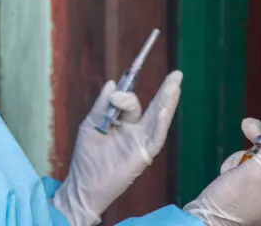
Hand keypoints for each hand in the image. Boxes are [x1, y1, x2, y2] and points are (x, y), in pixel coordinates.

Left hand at [52, 71, 182, 225]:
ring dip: (168, 102)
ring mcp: (141, 142)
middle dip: (166, 90)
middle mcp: (135, 131)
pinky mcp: (143, 155)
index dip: (125, 95)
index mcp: (123, 124)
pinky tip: (164, 109)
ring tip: (175, 85)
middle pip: (154, 107)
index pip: (131, 103)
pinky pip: (156, 137)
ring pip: (159, 119)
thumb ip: (102, 105)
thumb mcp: (90, 124)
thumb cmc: (86, 158)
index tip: (113, 96)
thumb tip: (112, 83)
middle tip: (177, 74)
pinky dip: (160, 123)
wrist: (83, 186)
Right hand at [184, 116, 260, 225]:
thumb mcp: (256, 169)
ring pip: (260, 161)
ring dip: (245, 155)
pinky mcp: (245, 192)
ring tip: (232, 165)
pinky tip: (227, 172)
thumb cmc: (233, 198)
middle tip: (248, 123)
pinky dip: (236, 165)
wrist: (204, 220)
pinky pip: (246, 170)